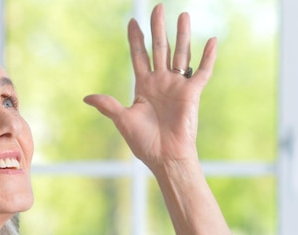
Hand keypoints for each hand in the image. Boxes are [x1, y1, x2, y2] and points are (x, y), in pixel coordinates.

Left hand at [84, 4, 215, 172]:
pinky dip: (207, 56)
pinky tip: (211, 40)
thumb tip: (87, 97)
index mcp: (144, 87)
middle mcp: (161, 82)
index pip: (139, 57)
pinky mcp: (192, 93)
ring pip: (180, 54)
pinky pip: (202, 71)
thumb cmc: (145, 142)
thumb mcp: (123, 121)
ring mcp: (177, 86)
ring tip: (182, 14)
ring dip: (182, 35)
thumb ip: (108, 105)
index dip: (136, 40)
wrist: (165, 157)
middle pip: (159, 48)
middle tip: (157, 7)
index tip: (132, 22)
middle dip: (158, 28)